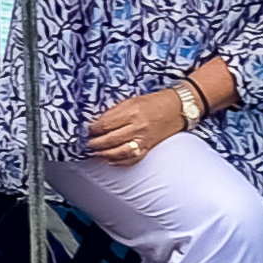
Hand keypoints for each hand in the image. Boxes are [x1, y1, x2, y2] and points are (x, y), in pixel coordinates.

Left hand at [81, 84, 197, 161]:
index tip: (86, 130)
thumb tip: (96, 123)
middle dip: (95, 143)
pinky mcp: (149, 148)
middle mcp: (138, 127)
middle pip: (110, 140)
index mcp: (132, 112)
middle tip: (86, 144)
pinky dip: (119, 162)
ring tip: (94, 153)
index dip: (93, 129)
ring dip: (104, 155)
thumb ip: (114, 112)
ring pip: (120, 152)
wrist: (177, 108)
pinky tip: (110, 160)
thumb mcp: (131, 101)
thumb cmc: (153, 102)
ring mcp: (144, 140)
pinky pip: (132, 159)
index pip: (106, 124)